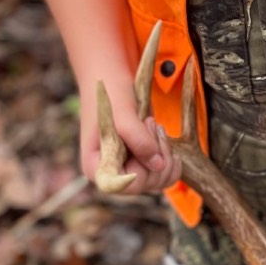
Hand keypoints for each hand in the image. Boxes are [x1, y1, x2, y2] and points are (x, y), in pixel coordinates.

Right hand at [79, 80, 181, 195]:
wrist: (112, 78)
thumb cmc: (110, 94)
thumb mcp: (123, 114)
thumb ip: (138, 140)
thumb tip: (158, 166)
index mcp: (95, 166)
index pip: (119, 186)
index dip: (136, 177)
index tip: (148, 158)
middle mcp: (111, 173)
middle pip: (144, 184)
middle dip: (156, 154)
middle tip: (149, 123)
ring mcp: (127, 169)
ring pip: (158, 179)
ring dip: (165, 152)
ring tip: (153, 125)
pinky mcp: (141, 163)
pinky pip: (164, 174)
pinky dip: (170, 157)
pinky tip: (163, 137)